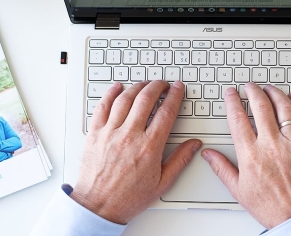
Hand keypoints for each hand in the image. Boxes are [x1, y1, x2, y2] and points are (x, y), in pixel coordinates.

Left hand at [70, 80, 201, 223]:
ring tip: (145, 84)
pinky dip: (111, 93)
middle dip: (157, 86)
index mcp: (149, 147)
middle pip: (146, 99)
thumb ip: (180, 160)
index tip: (177, 88)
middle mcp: (129, 135)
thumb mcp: (162, 183)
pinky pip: (103, 106)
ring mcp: (110, 132)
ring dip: (138, 87)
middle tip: (163, 84)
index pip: (166, 112)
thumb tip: (194, 145)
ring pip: (125, 98)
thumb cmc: (128, 197)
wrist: (98, 206)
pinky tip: (118, 87)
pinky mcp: (95, 132)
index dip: (174, 96)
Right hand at [202, 83, 290, 228]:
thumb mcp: (239, 189)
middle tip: (249, 86)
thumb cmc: (271, 207)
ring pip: (283, 108)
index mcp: (251, 154)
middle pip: (260, 106)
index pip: (237, 118)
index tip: (231, 93)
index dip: (232, 101)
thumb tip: (207, 154)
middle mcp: (272, 145)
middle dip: (252, 91)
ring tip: (268, 88)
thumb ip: (221, 168)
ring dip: (274, 93)